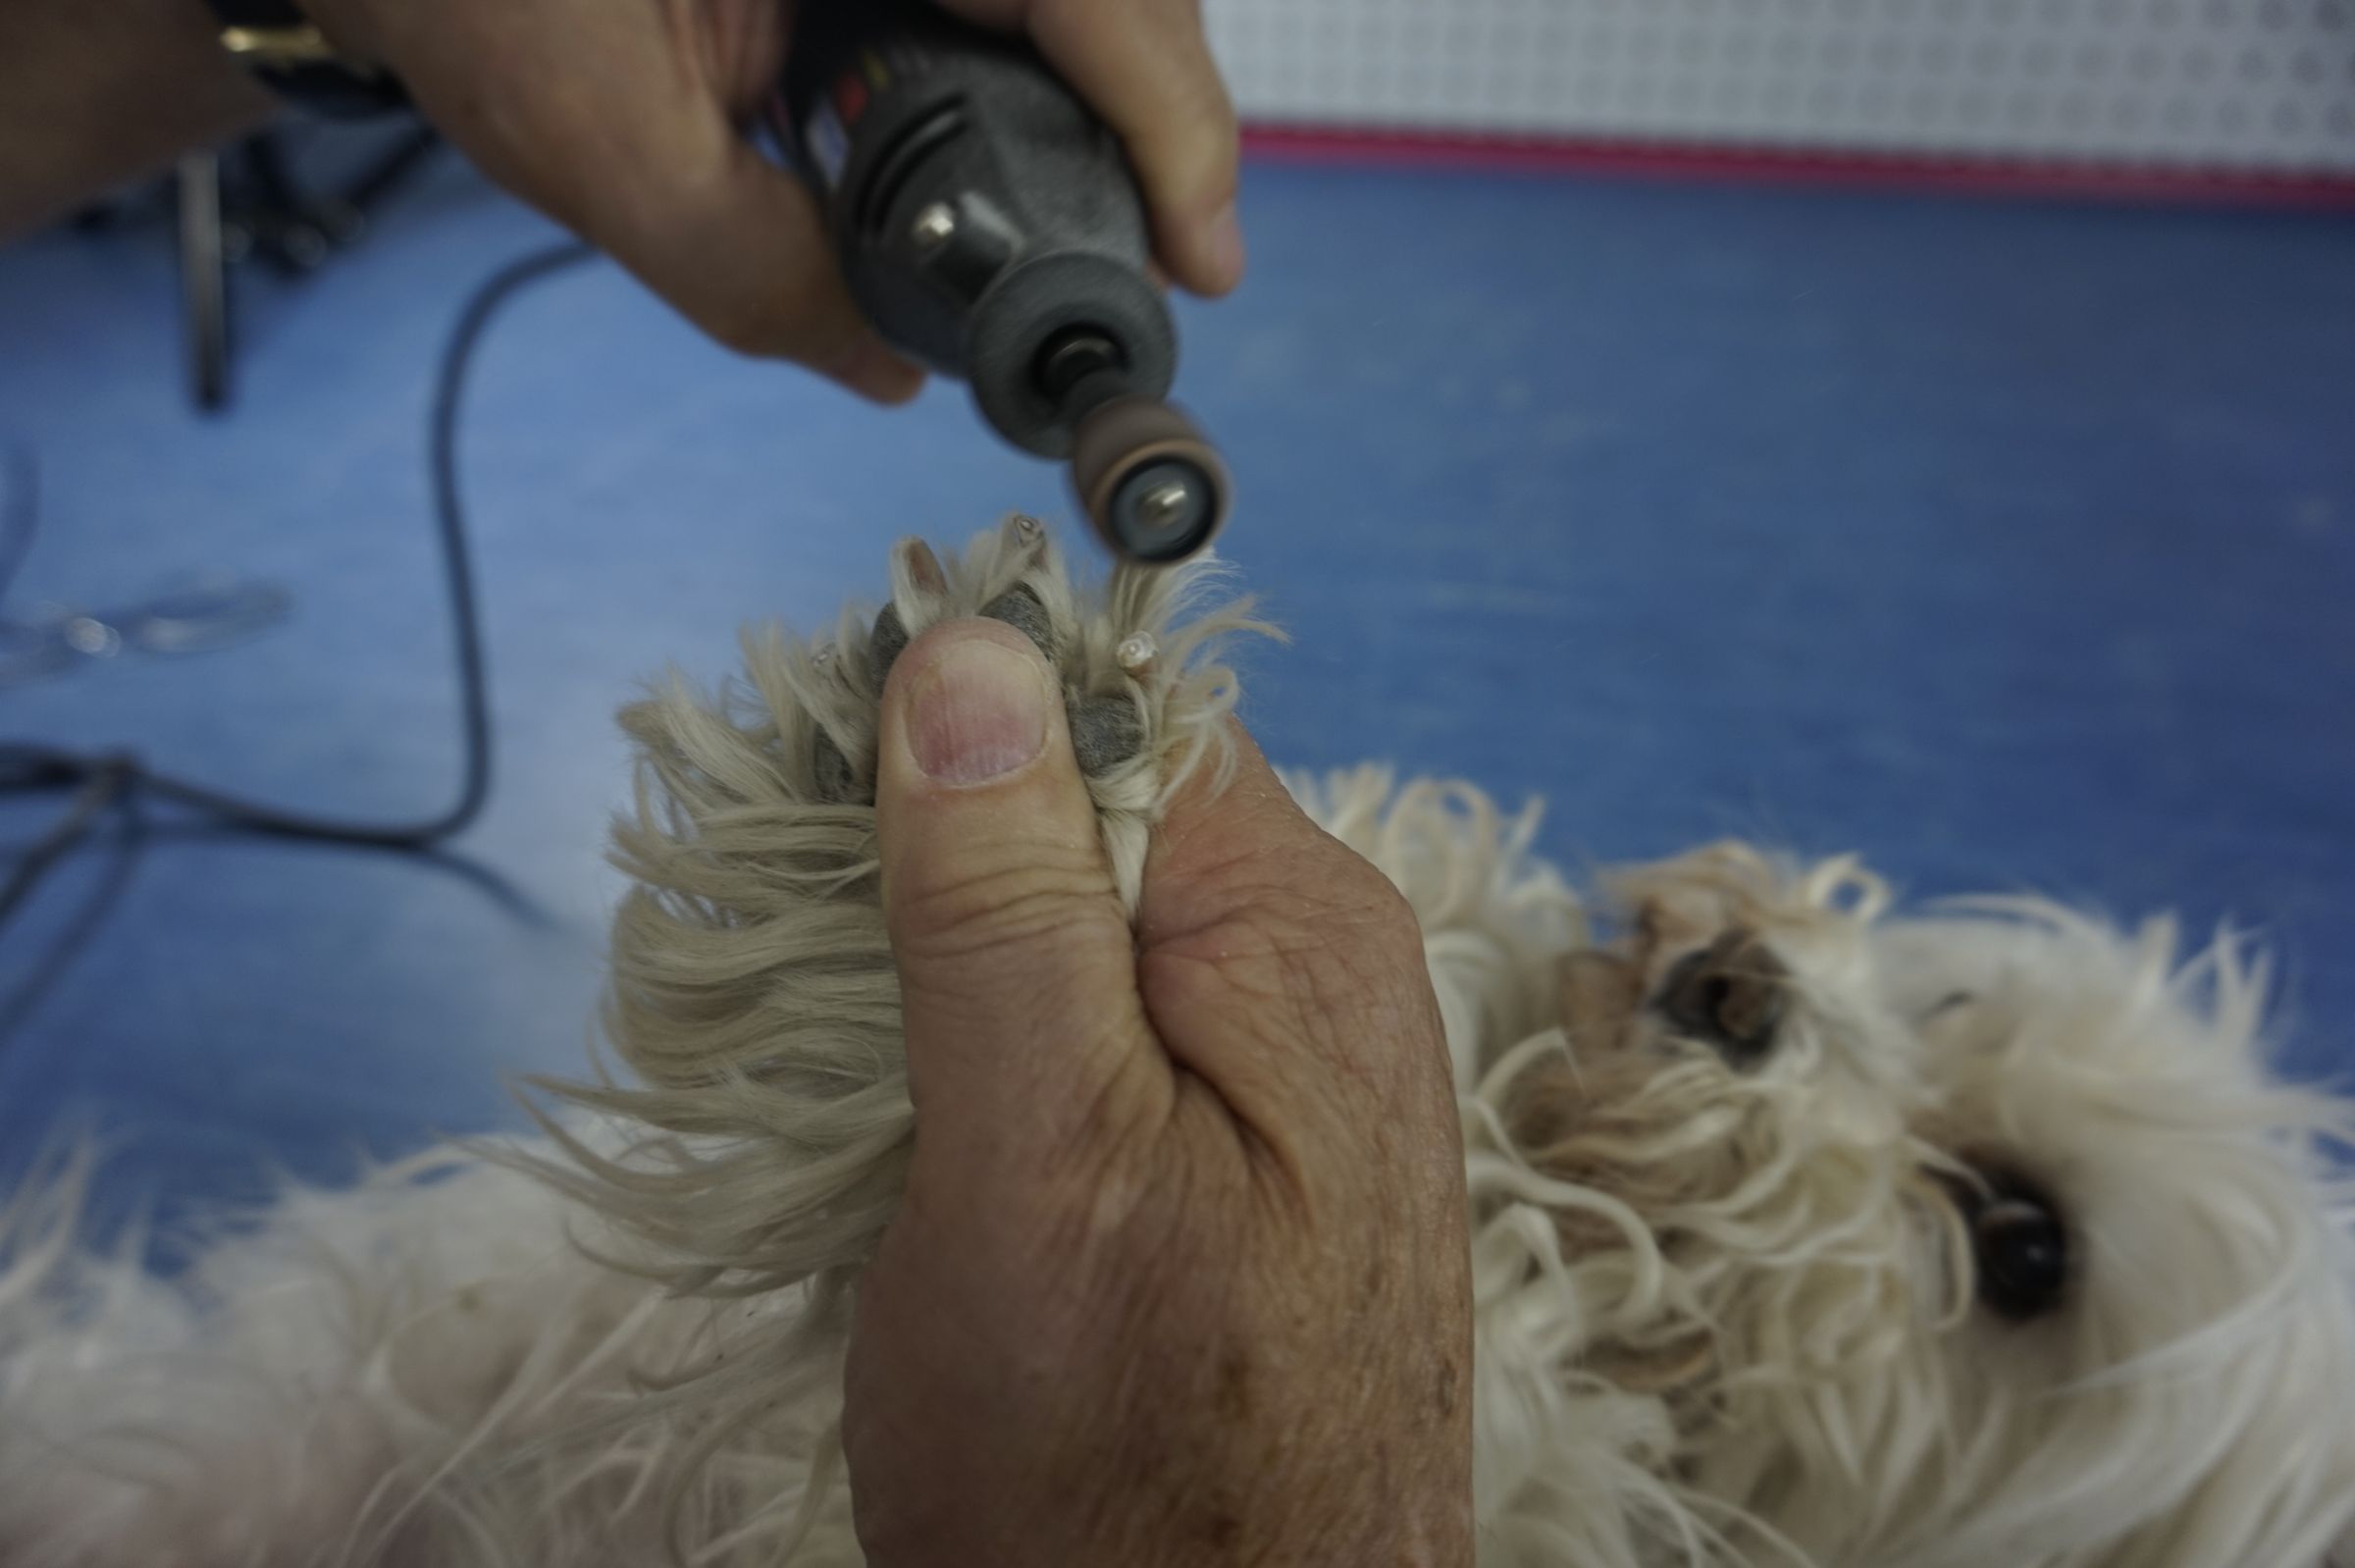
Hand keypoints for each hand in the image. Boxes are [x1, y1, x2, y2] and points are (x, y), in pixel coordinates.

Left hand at [297, 0, 1244, 400]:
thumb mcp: (598, 148)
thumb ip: (753, 275)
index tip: (1196, 254)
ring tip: (1105, 235)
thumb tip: (893, 374)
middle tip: (1160, 268)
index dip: (1175, 126)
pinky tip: (1027, 163)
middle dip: (1155, 127)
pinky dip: (1038, 76)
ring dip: (1106, 105)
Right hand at [844, 619, 1474, 1566]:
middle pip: (1091, 814)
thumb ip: (1010, 901)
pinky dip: (985, 1053)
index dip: (955, 728)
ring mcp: (1277, 1068)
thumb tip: (973, 651)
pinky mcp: (1228, 1151)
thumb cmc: (1130, 1461)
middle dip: (932, 865)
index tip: (811, 798)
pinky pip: (1091, 1034)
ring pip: (1073, 929)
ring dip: (943, 972)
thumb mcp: (1039, 1156)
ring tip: (850, 1072)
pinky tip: (919, 1130)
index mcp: (1291, 927)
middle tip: (808, 977)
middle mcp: (1310, 972)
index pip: (1118, 712)